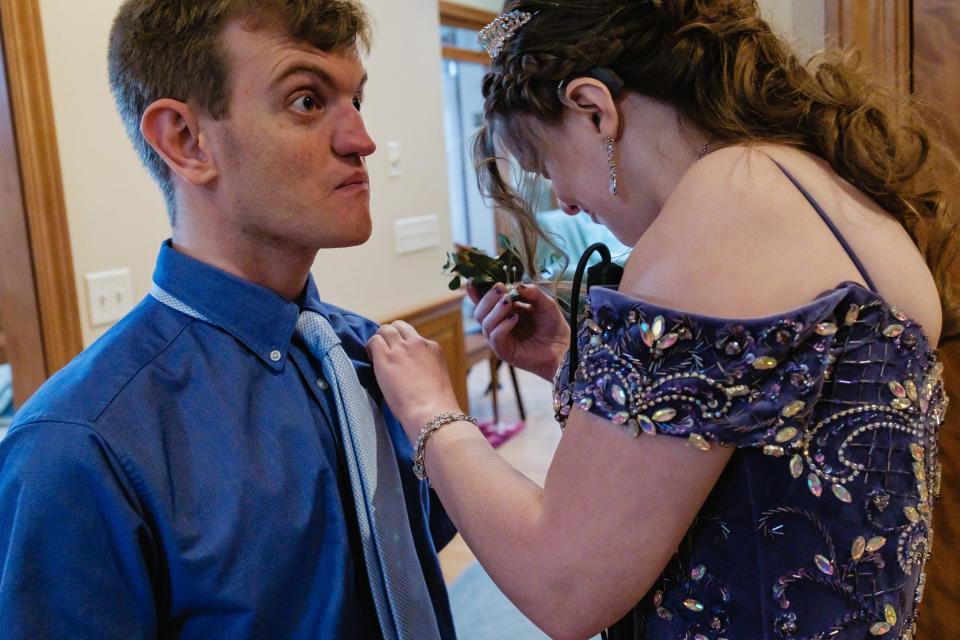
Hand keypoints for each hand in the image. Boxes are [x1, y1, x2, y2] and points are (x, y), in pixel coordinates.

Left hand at [366, 321, 462, 440]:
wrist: (432, 412)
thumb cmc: (436, 407)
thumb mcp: (435, 379)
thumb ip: (424, 369)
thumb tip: (410, 373)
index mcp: (433, 349)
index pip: (413, 337)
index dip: (403, 345)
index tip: (399, 357)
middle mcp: (418, 344)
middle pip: (399, 326)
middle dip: (390, 336)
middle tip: (385, 352)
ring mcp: (402, 349)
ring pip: (386, 329)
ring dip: (379, 340)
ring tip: (376, 356)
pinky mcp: (386, 357)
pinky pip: (374, 341)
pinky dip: (370, 348)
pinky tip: (371, 360)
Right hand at [468, 281, 569, 380]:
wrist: (563, 347)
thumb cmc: (552, 325)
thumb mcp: (544, 302)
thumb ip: (531, 292)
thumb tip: (516, 285)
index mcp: (504, 311)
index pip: (484, 301)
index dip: (476, 292)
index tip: (472, 280)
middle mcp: (498, 324)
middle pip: (479, 311)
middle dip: (487, 298)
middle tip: (500, 288)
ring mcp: (499, 338)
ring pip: (485, 323)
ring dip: (495, 310)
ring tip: (508, 301)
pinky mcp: (503, 351)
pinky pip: (495, 336)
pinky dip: (502, 325)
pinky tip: (515, 318)